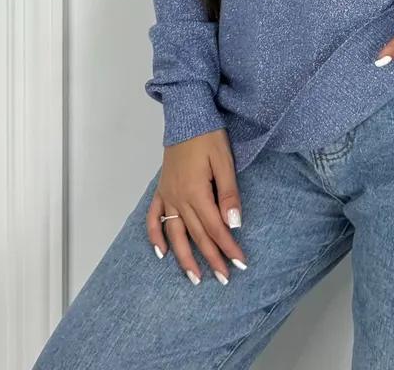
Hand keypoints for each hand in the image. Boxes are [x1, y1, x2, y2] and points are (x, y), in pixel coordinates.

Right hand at [145, 127, 248, 284]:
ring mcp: (167, 195)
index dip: (228, 247)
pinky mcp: (161, 189)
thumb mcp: (224, 161)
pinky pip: (154, 218)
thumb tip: (234, 225)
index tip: (240, 264)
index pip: (216, 228)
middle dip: (212, 258)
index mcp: (196, 193)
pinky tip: (161, 253)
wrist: (186, 115)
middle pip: (197, 235)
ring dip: (184, 257)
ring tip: (194, 278)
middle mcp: (178, 199)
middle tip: (223, 278)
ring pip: (175, 234)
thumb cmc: (209, 136)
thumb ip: (229, 194)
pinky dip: (155, 236)